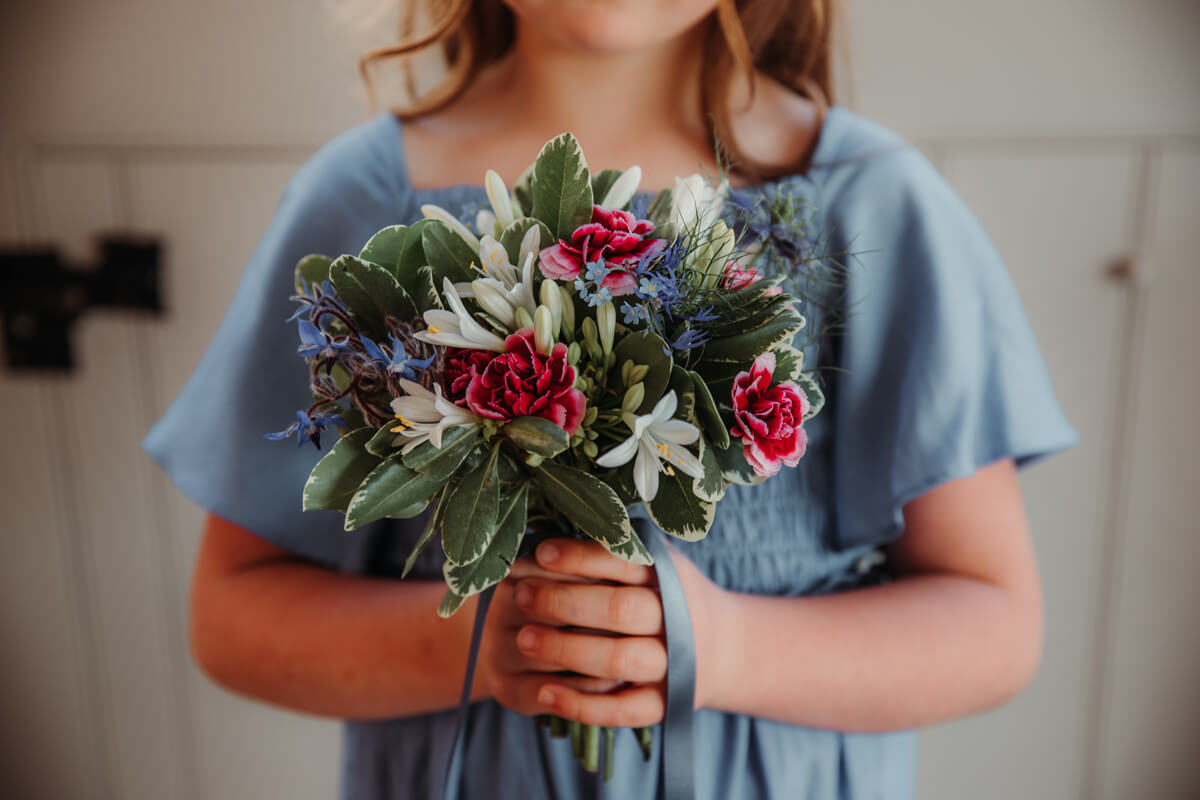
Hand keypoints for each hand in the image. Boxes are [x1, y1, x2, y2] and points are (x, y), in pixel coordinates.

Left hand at [479, 537, 724, 726]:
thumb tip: (542, 544)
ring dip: (567, 650)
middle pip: (620, 610)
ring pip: (618, 660)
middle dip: (565, 603)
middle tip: (521, 596)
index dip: (581, 557)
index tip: (541, 554)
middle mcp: (676, 619)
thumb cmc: (668, 595)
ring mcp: (672, 665)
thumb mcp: (656, 563)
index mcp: (670, 577)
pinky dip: (582, 706)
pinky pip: (621, 711)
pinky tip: (545, 693)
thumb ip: (613, 553)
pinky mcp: (662, 704)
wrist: (723, 646)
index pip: (624, 562)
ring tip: (524, 639)